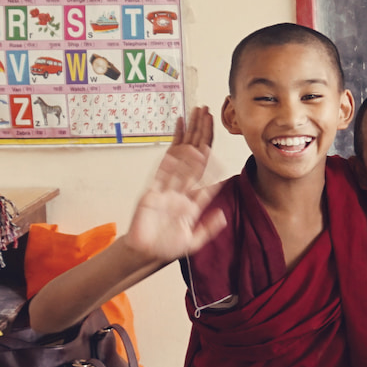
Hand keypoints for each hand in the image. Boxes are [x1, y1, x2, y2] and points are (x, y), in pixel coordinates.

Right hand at [126, 108, 223, 262]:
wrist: (144, 254)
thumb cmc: (167, 248)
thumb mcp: (193, 241)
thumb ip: (208, 229)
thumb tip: (223, 215)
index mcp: (194, 201)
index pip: (207, 174)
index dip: (213, 157)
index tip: (220, 141)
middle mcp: (182, 189)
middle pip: (196, 156)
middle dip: (203, 134)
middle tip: (208, 112)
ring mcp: (168, 186)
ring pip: (182, 154)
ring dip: (190, 133)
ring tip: (196, 113)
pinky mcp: (153, 189)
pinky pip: (164, 164)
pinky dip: (172, 147)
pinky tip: (178, 130)